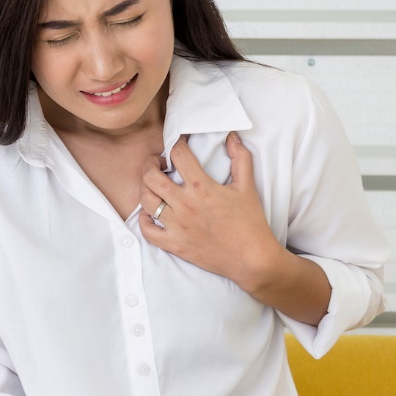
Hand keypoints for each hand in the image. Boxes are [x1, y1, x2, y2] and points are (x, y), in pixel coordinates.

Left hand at [138, 131, 282, 291]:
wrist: (252, 259)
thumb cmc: (250, 222)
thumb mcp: (247, 186)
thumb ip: (240, 158)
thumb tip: (231, 136)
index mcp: (201, 187)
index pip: (178, 155)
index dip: (176, 144)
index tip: (178, 145)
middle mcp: (184, 205)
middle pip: (151, 176)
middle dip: (150, 164)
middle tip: (157, 163)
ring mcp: (176, 226)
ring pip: (145, 201)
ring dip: (145, 188)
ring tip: (153, 185)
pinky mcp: (174, 245)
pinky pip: (147, 230)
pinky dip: (144, 219)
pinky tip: (150, 212)